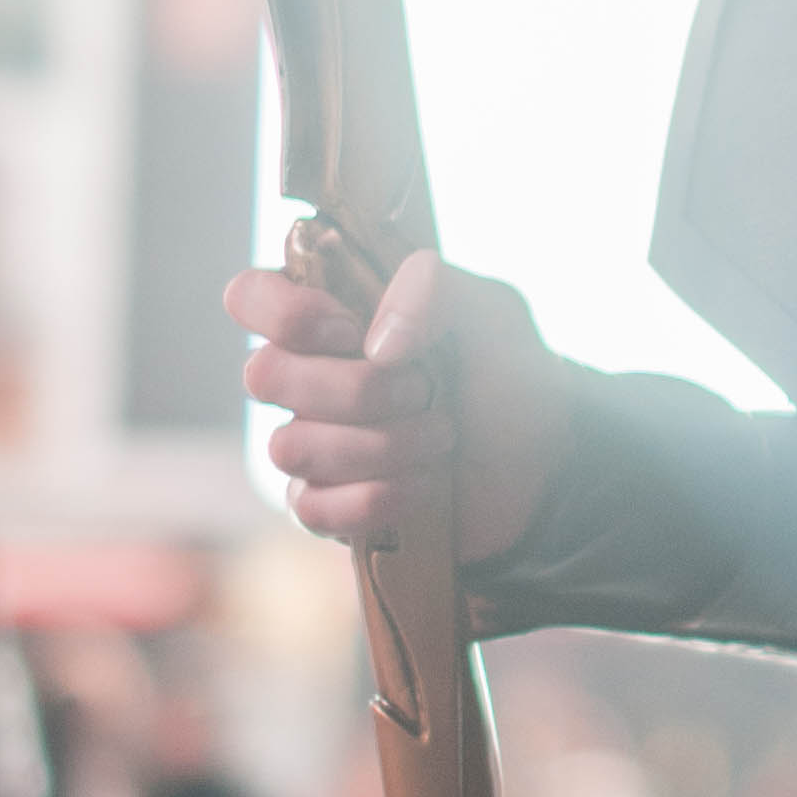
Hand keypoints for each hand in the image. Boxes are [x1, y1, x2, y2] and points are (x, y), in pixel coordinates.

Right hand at [226, 253, 571, 563]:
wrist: (546, 465)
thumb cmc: (507, 376)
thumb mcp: (489, 310)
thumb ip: (433, 288)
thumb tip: (377, 344)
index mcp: (333, 315)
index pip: (250, 296)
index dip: (286, 313)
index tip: (351, 330)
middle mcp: (310, 377)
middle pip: (263, 375)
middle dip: (355, 388)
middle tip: (424, 389)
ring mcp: (315, 444)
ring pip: (288, 447)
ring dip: (378, 445)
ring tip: (440, 438)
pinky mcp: (331, 506)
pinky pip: (309, 508)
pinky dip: (374, 497)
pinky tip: (424, 485)